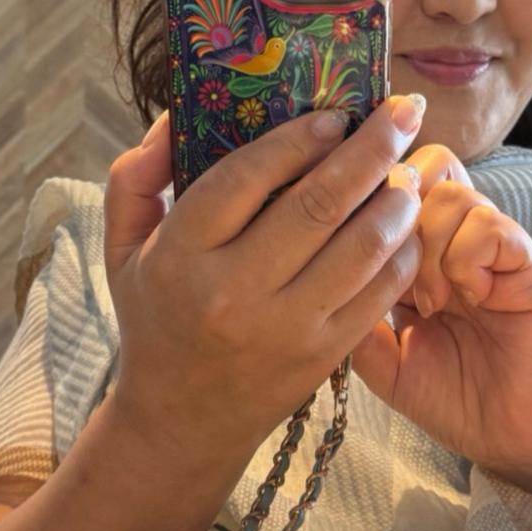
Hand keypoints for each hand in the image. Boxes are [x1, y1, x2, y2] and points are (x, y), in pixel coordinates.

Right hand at [103, 97, 426, 454]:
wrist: (184, 419)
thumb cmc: (157, 318)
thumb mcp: (123, 249)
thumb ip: (135, 177)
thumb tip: (174, 116)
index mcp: (181, 255)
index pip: (246, 178)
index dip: (298, 138)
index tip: (334, 113)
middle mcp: (234, 290)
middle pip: (318, 204)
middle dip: (371, 148)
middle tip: (403, 111)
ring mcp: (286, 327)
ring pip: (362, 246)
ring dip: (396, 198)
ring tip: (408, 170)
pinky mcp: (325, 355)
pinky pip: (380, 291)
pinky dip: (404, 250)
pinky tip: (407, 224)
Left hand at [353, 145, 531, 474]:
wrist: (510, 433)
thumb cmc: (449, 395)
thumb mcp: (381, 359)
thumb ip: (351, 314)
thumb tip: (316, 269)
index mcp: (417, 251)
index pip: (389, 185)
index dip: (366, 205)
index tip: (354, 254)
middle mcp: (454, 236)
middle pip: (420, 166)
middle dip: (395, 214)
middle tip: (393, 274)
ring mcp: (491, 245)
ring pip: (450, 192)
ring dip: (429, 245)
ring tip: (430, 302)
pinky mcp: (526, 261)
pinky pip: (489, 225)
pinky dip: (466, 258)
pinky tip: (467, 297)